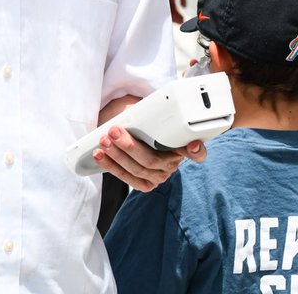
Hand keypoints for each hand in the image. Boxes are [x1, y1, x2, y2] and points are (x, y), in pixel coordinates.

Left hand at [90, 126, 206, 191]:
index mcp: (181, 147)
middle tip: (114, 132)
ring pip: (138, 169)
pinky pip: (128, 178)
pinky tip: (100, 156)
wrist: (137, 134)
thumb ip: (149, 116)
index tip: (192, 145)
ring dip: (116, 155)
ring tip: (103, 141)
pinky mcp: (146, 184)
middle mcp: (173, 164)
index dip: (197, 151)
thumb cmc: (145, 122)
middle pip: (152, 159)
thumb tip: (133, 114)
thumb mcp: (150, 115)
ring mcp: (159, 176)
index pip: (198, 152)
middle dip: (129, 146)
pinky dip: (111, 166)